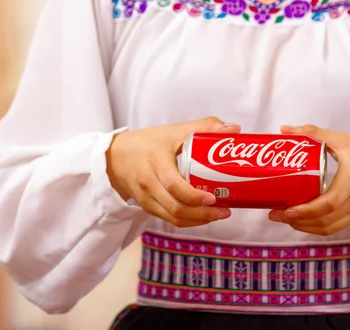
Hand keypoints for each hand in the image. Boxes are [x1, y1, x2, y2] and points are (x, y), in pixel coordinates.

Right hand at [106, 117, 240, 227]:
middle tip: (224, 210)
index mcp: (156, 162)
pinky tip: (202, 216)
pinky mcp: (147, 207)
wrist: (115, 157)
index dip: (195, 196)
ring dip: (198, 220)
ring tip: (218, 215)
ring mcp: (146, 197)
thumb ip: (203, 127)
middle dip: (202, 214)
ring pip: (173, 218)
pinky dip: (188, 221)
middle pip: (175, 207)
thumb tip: (234, 130)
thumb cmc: (147, 143)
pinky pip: (168, 219)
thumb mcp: (173, 131)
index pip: (175, 185)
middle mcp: (148, 183)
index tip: (214, 197)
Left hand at [268, 125, 349, 235]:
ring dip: (305, 227)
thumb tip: (285, 129)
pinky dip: (317, 226)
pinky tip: (302, 219)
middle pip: (326, 220)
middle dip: (297, 222)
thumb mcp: (346, 139)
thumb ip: (315, 133)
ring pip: (330, 227)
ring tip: (284, 218)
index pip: (330, 202)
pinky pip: (336, 226)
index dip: (306, 210)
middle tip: (275, 214)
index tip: (286, 209)